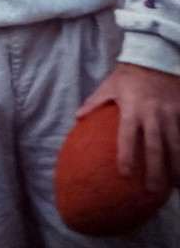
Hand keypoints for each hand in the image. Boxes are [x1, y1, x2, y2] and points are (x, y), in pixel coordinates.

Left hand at [76, 62, 179, 191]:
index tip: (125, 174)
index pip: (127, 137)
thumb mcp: (109, 86)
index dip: (126, 156)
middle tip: (152, 190)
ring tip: (176, 186)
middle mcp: (153, 115)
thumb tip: (77, 118)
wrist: (156, 56)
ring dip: (177, 166)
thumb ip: (94, 103)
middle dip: (155, 170)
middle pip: (155, 147)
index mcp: (132, 109)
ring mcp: (171, 114)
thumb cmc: (129, 74)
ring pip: (176, 144)